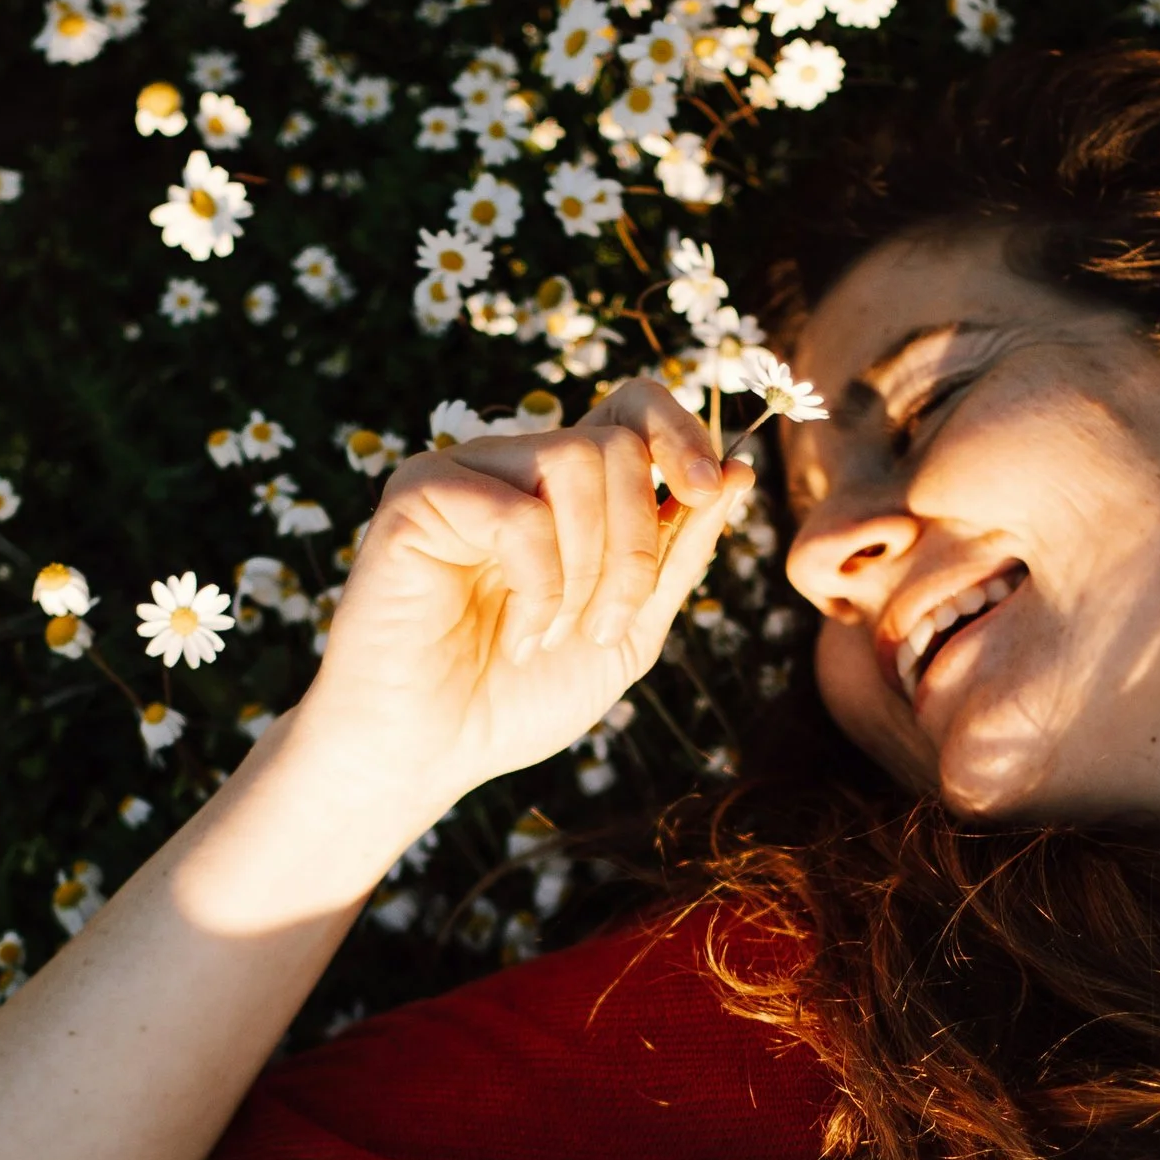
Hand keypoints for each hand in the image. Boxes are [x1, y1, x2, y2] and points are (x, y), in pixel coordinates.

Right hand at [292, 379, 754, 812]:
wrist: (433, 752)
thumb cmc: (519, 696)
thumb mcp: (630, 629)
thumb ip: (681, 552)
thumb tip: (739, 472)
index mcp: (568, 489)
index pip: (636, 408)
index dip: (684, 432)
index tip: (709, 490)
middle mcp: (516, 465)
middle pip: (618, 443)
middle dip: (638, 545)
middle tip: (605, 627)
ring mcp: (466, 471)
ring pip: (574, 459)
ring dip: (589, 568)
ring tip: (554, 637)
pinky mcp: (419, 494)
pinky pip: (518, 510)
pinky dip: (537, 588)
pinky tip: (517, 638)